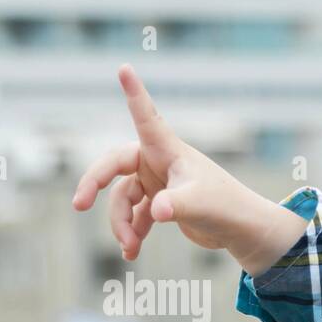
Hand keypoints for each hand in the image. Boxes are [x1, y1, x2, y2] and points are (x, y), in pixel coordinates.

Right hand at [71, 64, 303, 274]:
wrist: (242, 231)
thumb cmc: (226, 207)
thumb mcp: (200, 205)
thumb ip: (176, 206)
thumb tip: (156, 212)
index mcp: (168, 151)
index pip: (146, 117)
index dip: (134, 93)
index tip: (124, 67)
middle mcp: (158, 162)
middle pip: (113, 166)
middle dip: (94, 184)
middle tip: (78, 204)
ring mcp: (157, 183)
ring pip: (123, 199)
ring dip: (121, 223)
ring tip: (130, 247)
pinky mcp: (161, 203)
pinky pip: (135, 216)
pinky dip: (132, 233)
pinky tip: (131, 254)